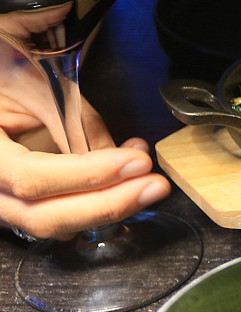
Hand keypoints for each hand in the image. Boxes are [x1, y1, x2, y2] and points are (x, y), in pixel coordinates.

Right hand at [0, 48, 170, 239]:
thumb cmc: (4, 84)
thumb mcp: (35, 88)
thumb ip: (76, 123)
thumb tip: (122, 157)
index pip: (32, 177)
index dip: (88, 175)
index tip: (134, 162)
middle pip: (46, 217)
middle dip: (108, 204)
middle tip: (154, 186)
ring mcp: (1, 205)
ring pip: (55, 226)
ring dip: (108, 209)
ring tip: (147, 184)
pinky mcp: (20, 209)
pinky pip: (60, 221)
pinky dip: (96, 210)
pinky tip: (126, 189)